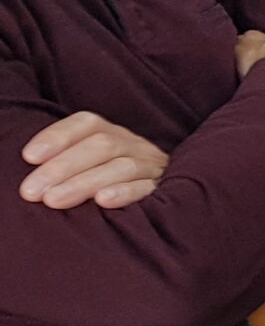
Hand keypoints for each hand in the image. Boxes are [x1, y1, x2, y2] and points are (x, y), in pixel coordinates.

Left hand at [19, 112, 168, 209]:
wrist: (173, 193)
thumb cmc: (105, 181)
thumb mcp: (87, 163)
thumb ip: (61, 162)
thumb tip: (31, 168)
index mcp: (112, 133)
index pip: (87, 124)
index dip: (58, 136)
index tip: (29, 157)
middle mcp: (133, 145)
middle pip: (102, 146)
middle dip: (62, 167)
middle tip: (32, 191)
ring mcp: (150, 166)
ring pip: (122, 167)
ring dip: (84, 182)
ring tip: (54, 200)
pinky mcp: (162, 189)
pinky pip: (147, 187)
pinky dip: (125, 192)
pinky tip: (103, 201)